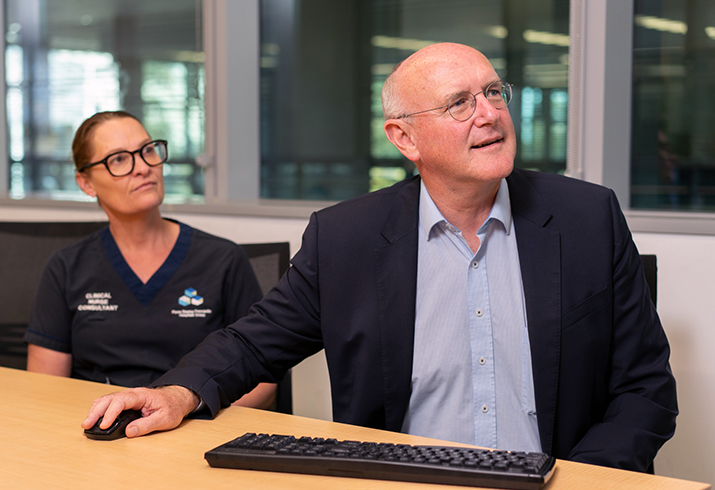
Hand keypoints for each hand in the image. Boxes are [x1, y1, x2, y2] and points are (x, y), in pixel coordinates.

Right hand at [81, 385, 199, 437]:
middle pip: (109, 399)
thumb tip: (129, 432)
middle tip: (86, 425)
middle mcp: (132, 394)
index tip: (104, 426)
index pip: (121, 401)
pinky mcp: (125, 402)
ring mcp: (128, 397)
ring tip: (86, 425)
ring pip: (106, 400)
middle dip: (96, 412)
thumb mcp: (165, 418)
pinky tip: (94, 419)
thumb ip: (147, 425)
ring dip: (95, 411)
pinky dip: (99, 410)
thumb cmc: (172, 407)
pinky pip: (109, 403)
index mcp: (141, 395)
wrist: (177, 399)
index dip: (111, 413)